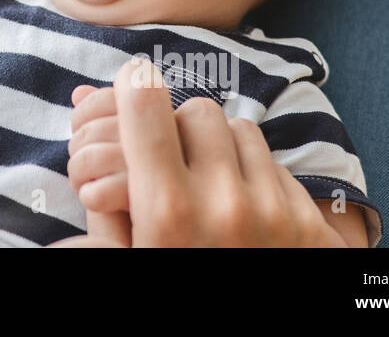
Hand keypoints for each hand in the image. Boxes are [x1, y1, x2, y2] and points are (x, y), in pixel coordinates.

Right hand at [57, 58, 345, 247]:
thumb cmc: (172, 306)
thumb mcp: (125, 264)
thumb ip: (100, 204)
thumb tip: (78, 117)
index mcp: (166, 216)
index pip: (147, 108)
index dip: (133, 87)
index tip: (131, 82)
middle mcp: (224, 205)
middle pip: (197, 111)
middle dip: (178, 125)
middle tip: (167, 155)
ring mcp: (274, 214)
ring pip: (242, 131)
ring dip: (219, 146)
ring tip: (204, 183)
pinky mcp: (310, 227)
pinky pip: (276, 167)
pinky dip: (254, 175)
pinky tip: (240, 209)